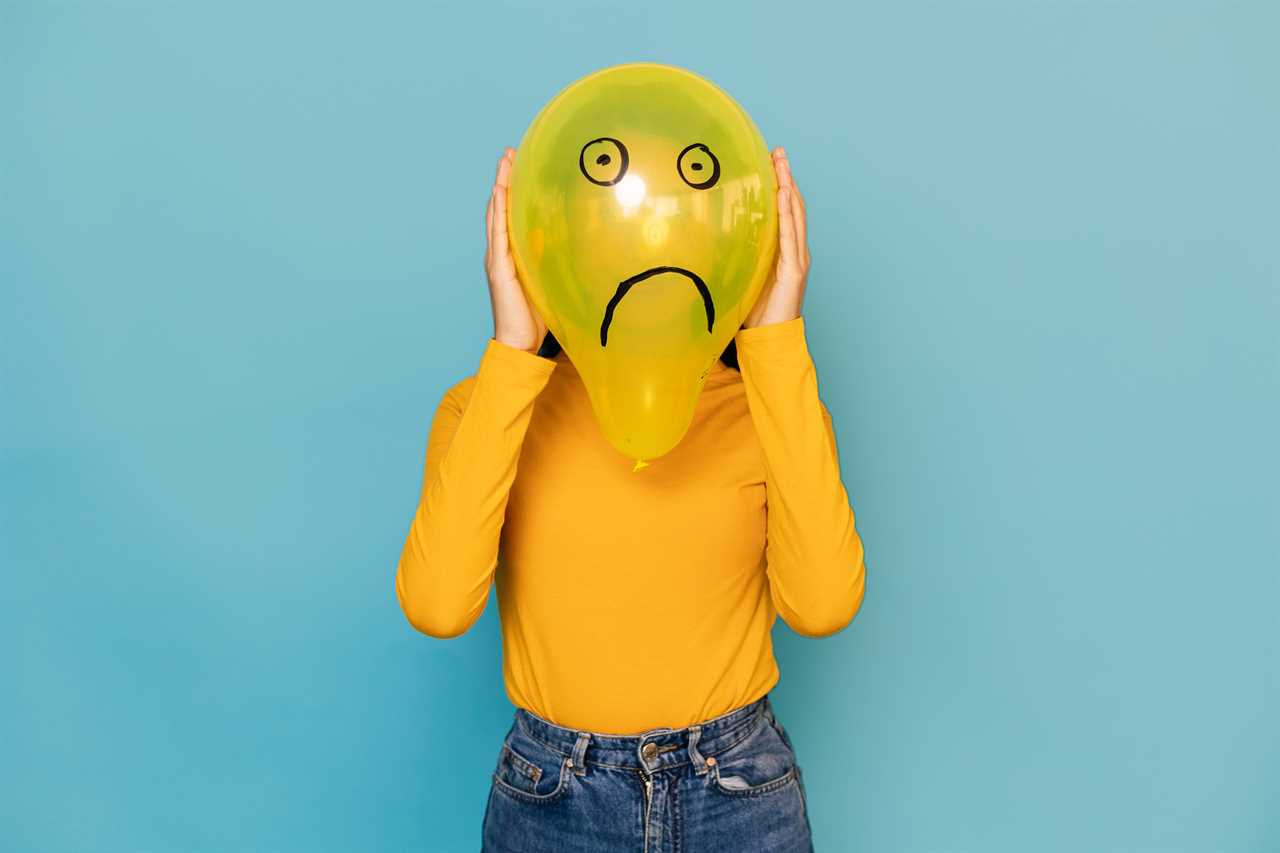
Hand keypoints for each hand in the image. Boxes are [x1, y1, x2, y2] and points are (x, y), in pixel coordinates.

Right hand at [486, 147, 547, 353]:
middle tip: (508, 151)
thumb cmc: (536, 318)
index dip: (512, 189)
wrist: (519, 343)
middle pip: (500, 207)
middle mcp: (500, 252)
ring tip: (503, 161)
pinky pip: (498, 233)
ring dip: (499, 186)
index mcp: (511, 254)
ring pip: (495, 214)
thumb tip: (578, 248)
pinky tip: (499, 192)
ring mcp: (497, 258)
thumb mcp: (550, 282)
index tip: (518, 164)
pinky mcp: (498, 268)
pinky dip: (497, 211)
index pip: (511, 214)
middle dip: (503, 178)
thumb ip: (556, 263)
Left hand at [742, 147, 809, 328]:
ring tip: (783, 163)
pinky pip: (791, 236)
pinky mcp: (795, 271)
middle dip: (787, 177)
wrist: (771, 339)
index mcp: (786, 252)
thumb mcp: (745, 276)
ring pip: (796, 215)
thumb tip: (713, 239)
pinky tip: (784, 194)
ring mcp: (798, 259)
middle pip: (794, 206)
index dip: (781, 185)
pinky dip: (788, 213)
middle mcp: (796, 251)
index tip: (772, 162)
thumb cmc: (757, 313)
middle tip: (779, 151)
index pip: (785, 211)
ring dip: (790, 186)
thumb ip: (740, 256)